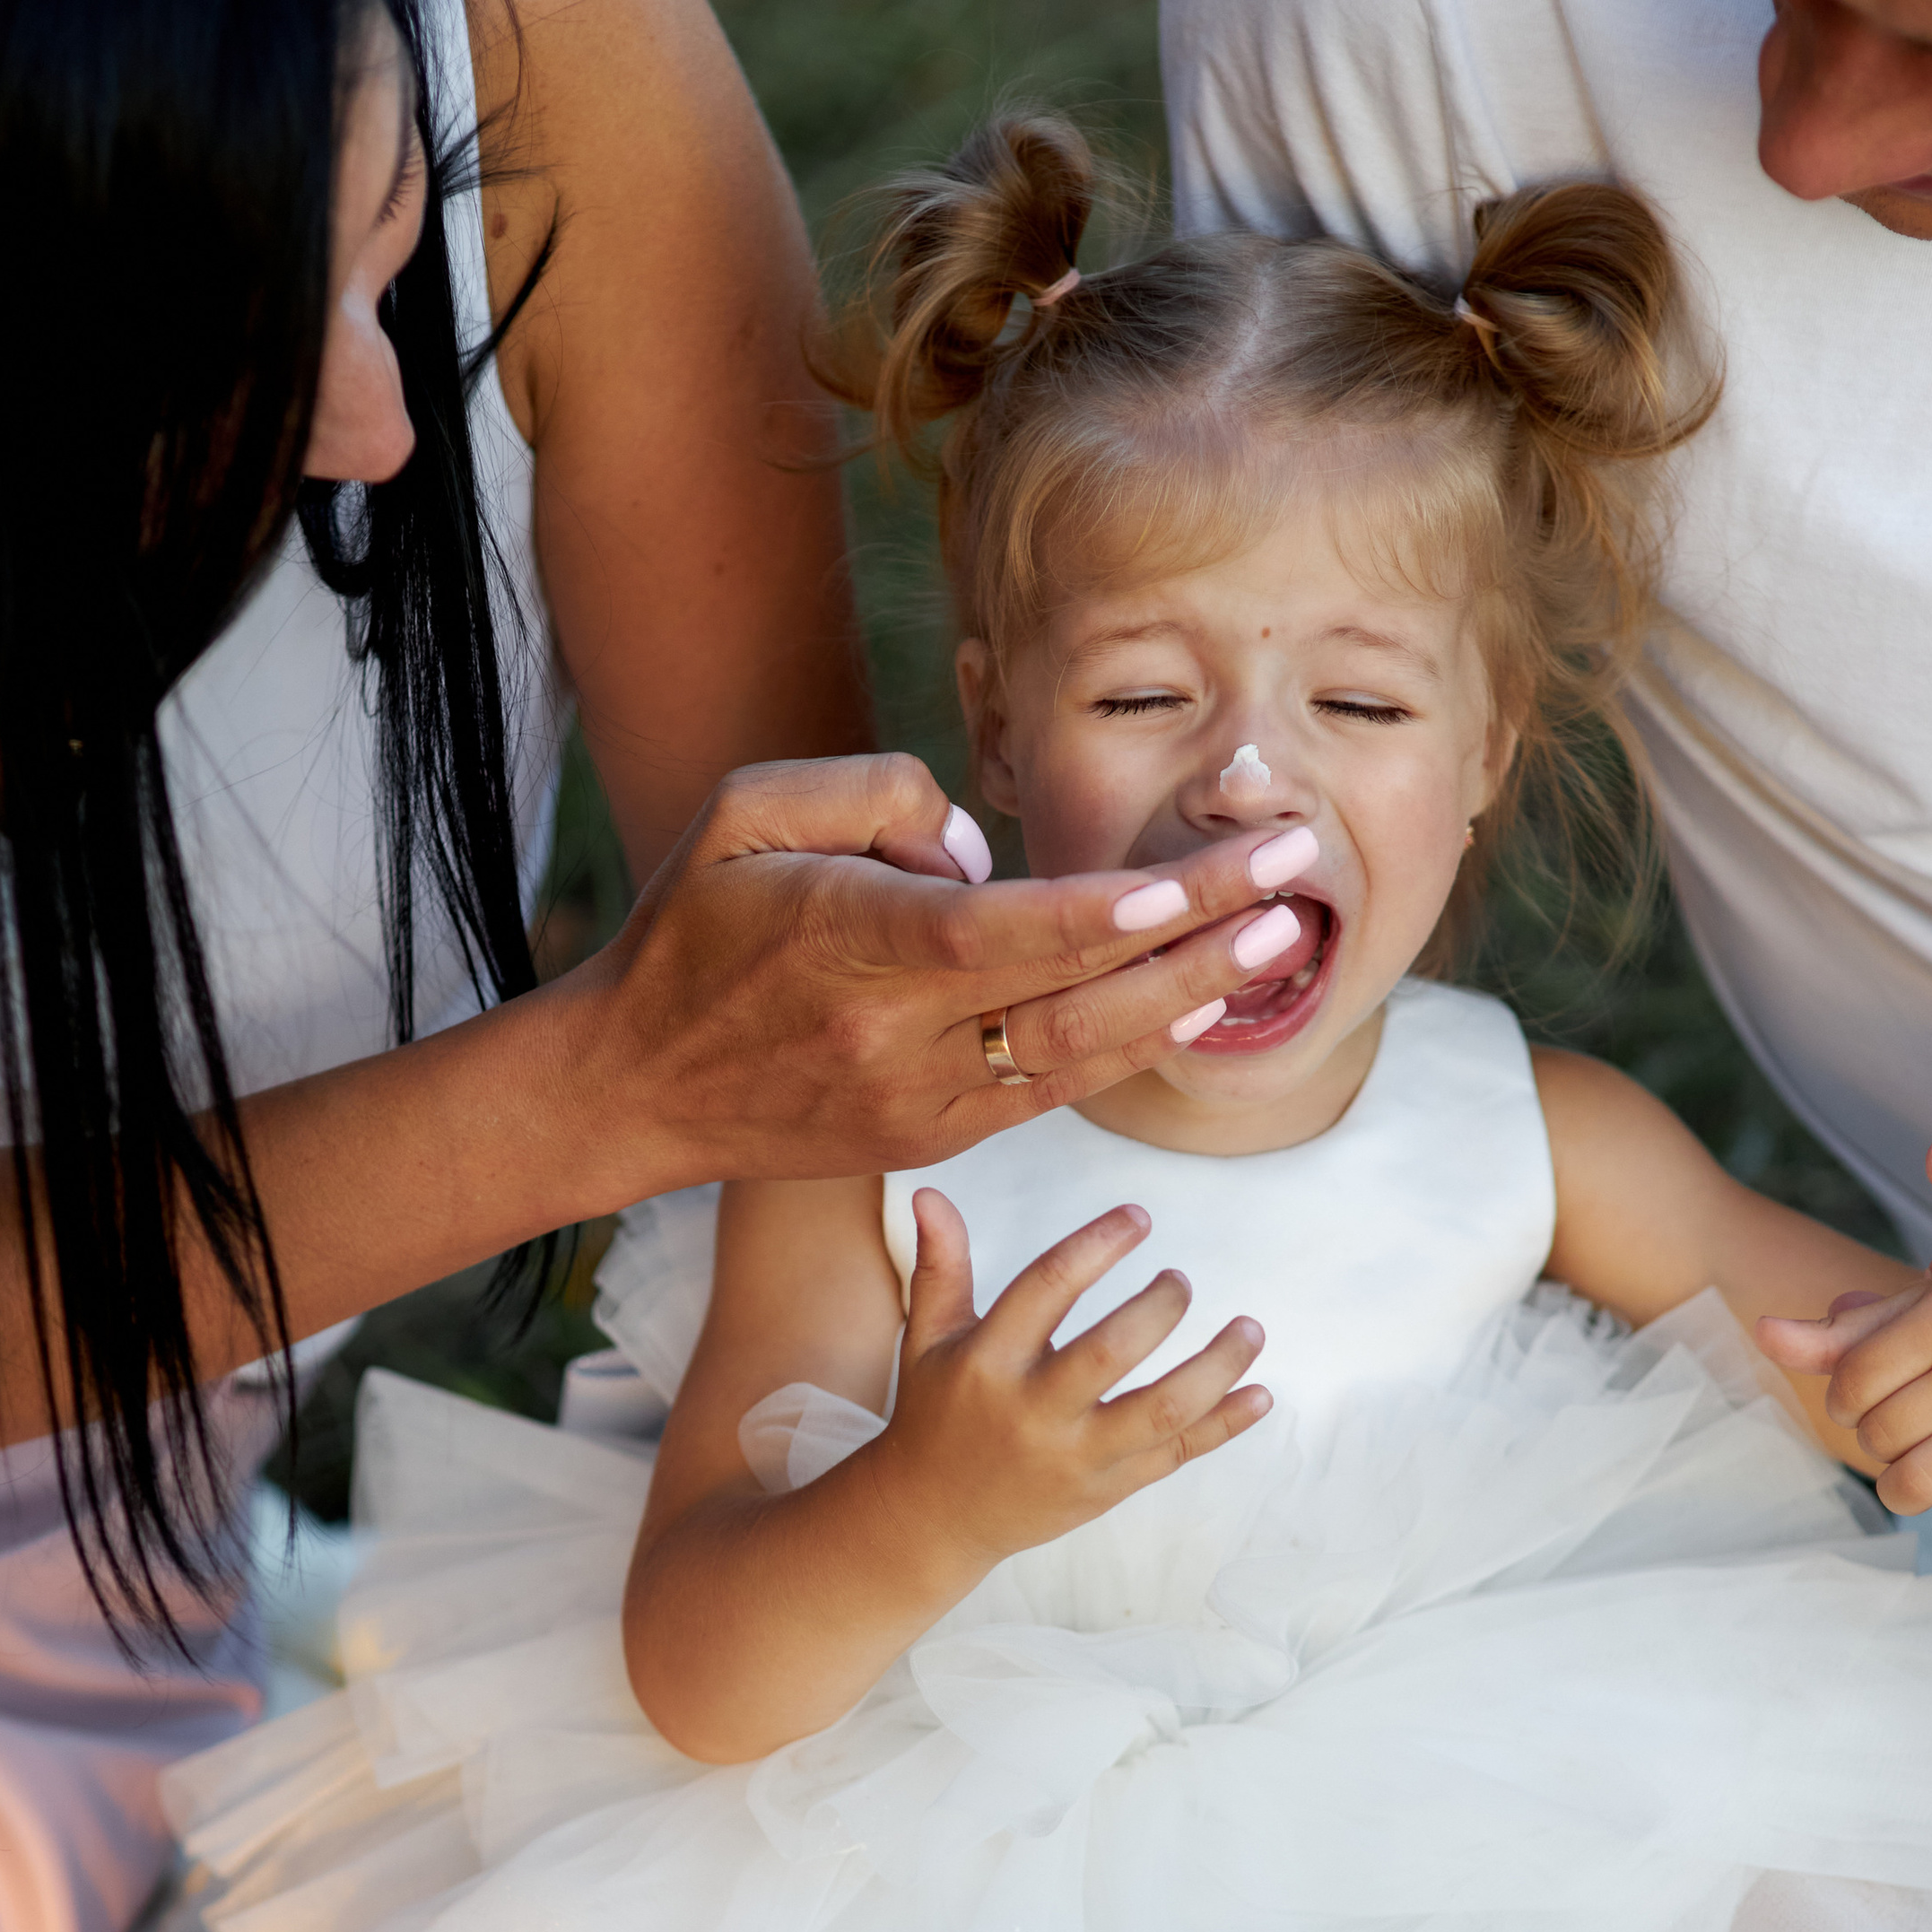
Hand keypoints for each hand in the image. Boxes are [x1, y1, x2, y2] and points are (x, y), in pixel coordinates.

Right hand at [563, 752, 1321, 1190]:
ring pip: (1076, 1055)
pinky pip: (1051, 1092)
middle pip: (1067, 993)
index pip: (998, 933)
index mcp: (843, 945)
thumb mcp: (742, 814)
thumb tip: (979, 850)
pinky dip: (1130, 1047)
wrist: (636, 1087)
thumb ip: (866, 793)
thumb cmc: (693, 929)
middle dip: (1194, 939)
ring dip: (1185, 999)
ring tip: (1277, 940)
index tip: (1202, 880)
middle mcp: (889, 1037)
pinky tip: (1197, 1003)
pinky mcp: (931, 1138)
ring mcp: (916, 1102)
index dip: (1109, 916)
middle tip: (1295, 884)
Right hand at [868, 1188, 1269, 1569]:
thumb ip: (940, 1266)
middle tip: (1180, 1281)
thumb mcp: (927, 1340)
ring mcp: (1076, 1456)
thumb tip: (929, 1192)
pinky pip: (1177, 1454)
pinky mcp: (1107, 1487)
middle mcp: (1033, 1411)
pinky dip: (1225, 1425)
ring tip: (1249, 1329)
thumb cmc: (936, 1414)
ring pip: (1162, 1409)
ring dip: (1217, 1366)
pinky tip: (1260, 1393)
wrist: (935, 1518)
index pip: (1047, 1287)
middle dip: (1161, 1307)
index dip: (1099, 1244)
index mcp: (988, 1363)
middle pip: (1112, 1351)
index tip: (1139, 1218)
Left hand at [1756, 1265, 1931, 1528]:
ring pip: (1911, 1484)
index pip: (1852, 1382)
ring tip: (1917, 1464)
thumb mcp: (1931, 1307)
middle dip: (1877, 1435)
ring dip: (1902, 1484)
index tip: (1859, 1397)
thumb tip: (1765, 1332)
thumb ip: (1850, 1330)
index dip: (1844, 1397)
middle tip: (1903, 1422)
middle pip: (1877, 1433)